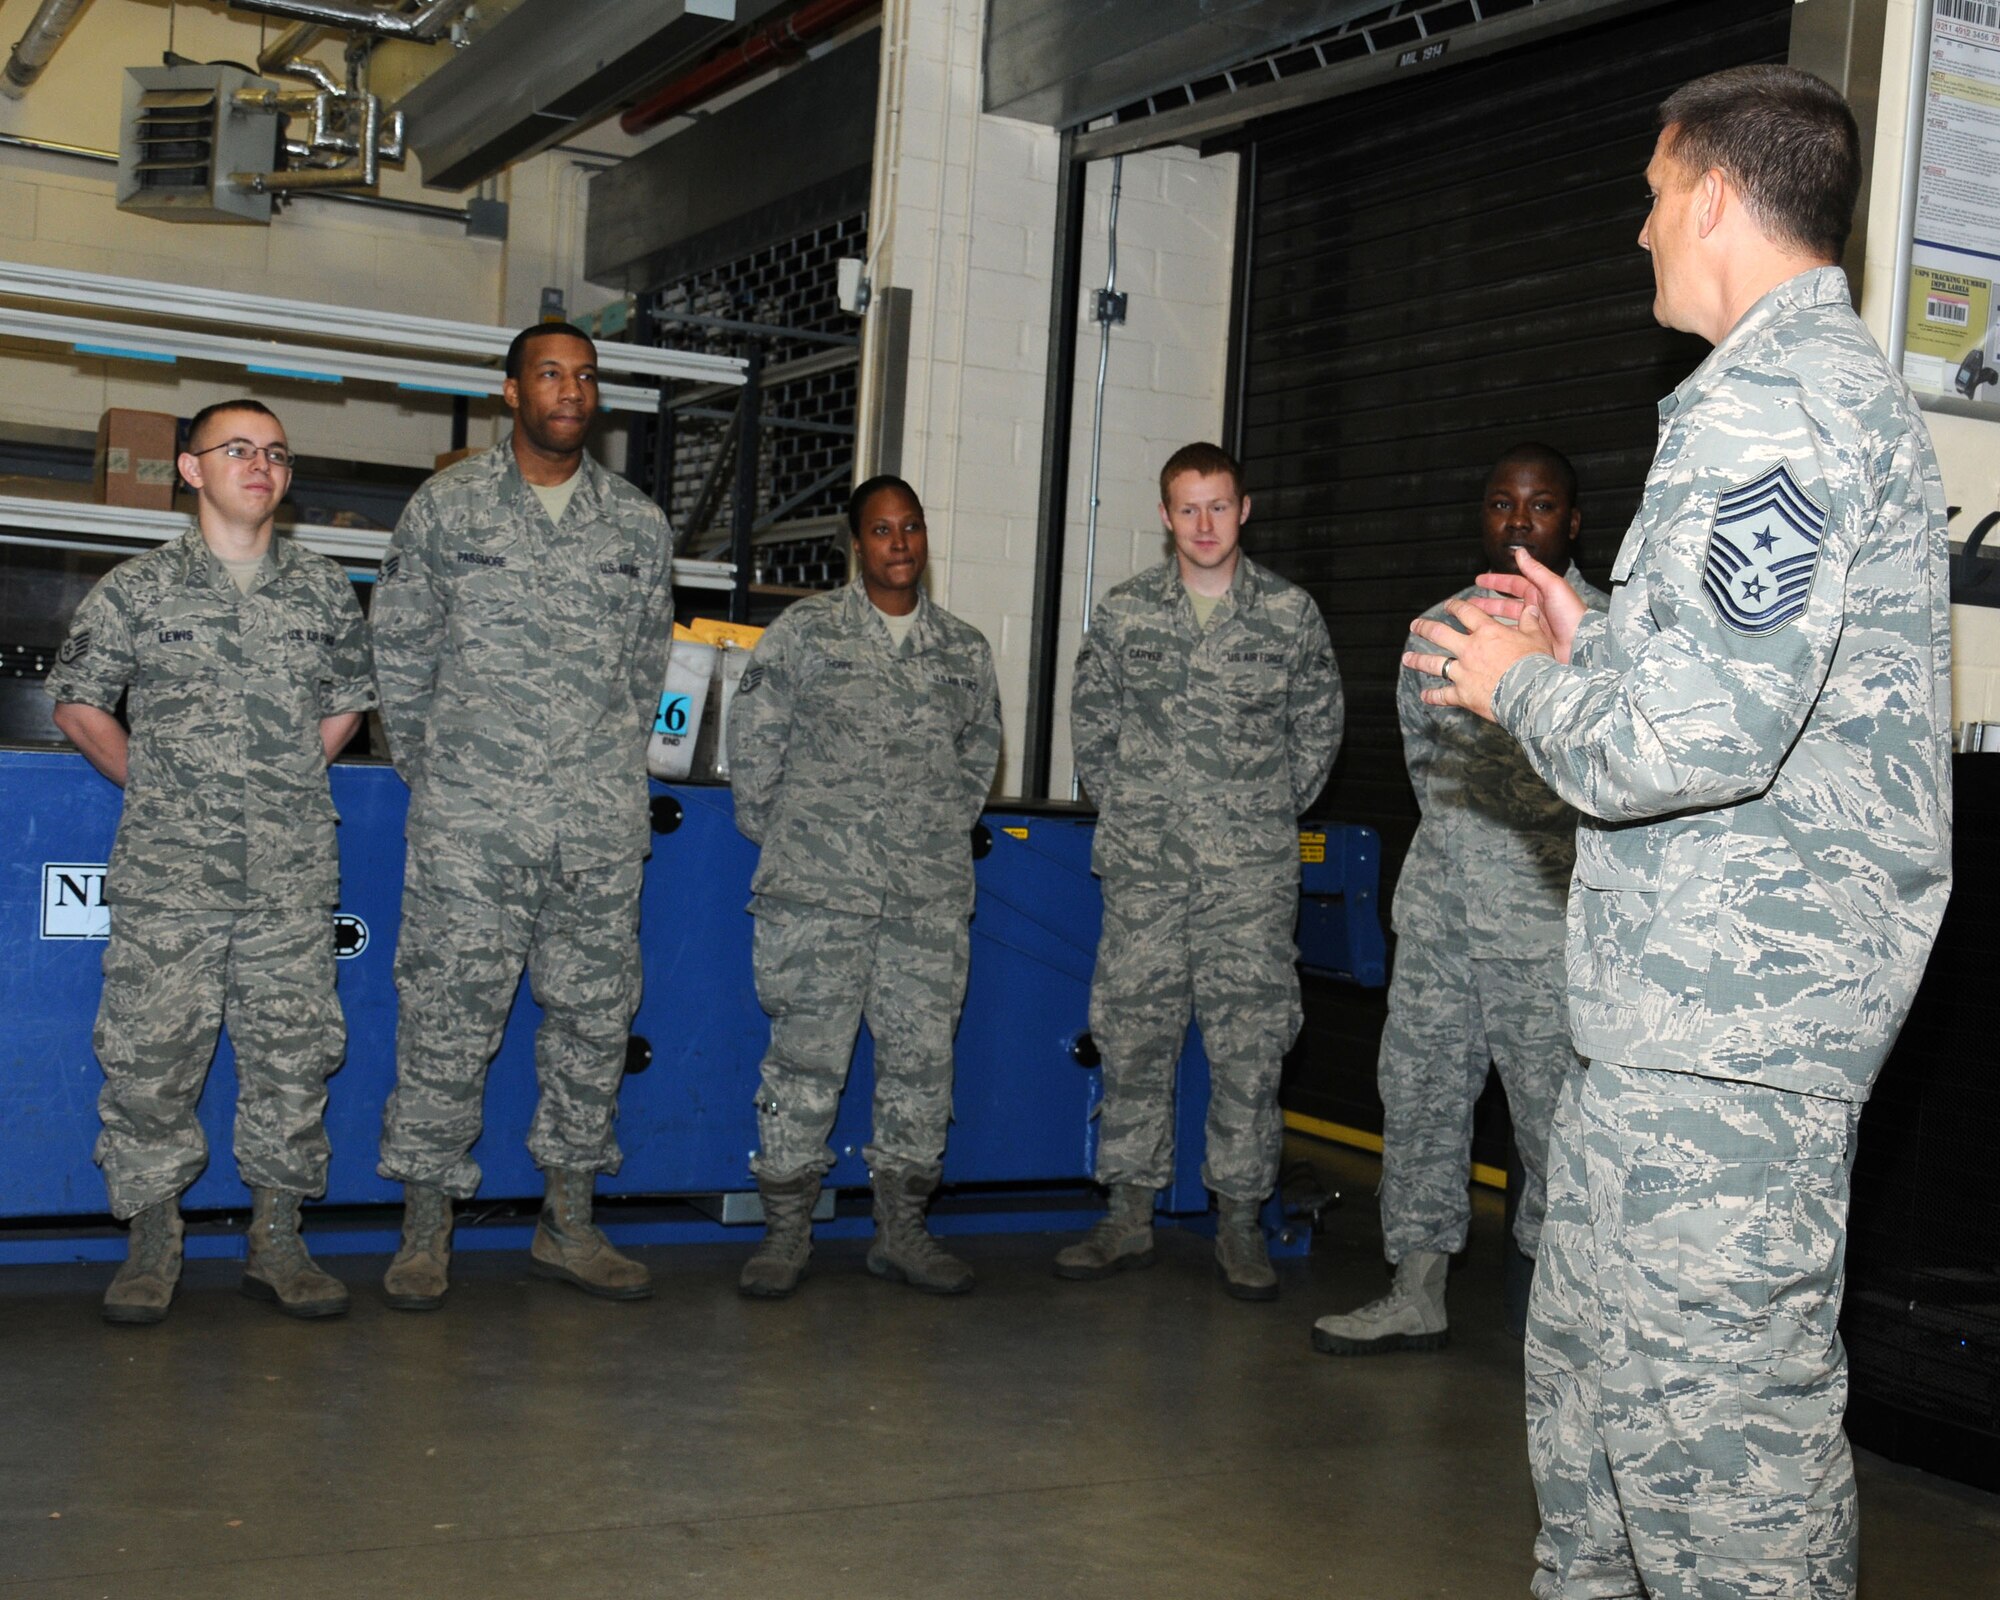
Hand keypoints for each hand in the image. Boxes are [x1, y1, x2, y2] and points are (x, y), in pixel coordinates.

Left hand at [1402, 598, 1557, 722]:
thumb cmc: (1537, 665)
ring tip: (1407, 659)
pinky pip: (1443, 695)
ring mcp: (1463, 672)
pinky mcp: (1462, 694)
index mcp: (1487, 632)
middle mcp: (1470, 649)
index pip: (1466, 613)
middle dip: (1425, 628)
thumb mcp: (1537, 638)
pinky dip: (1432, 697)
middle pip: (1440, 634)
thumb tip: (1530, 608)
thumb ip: (1530, 622)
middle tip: (1415, 626)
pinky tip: (1424, 697)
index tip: (1448, 605)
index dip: (1455, 607)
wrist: (1532, 694)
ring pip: (1434, 664)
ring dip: (1418, 660)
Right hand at [1461, 549, 1583, 663]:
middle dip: (1486, 603)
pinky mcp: (1531, 644)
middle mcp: (1535, 610)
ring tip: (1471, 621)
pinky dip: (1498, 637)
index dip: (1496, 582)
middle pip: (1505, 604)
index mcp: (1540, 594)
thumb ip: (1535, 570)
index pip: (1514, 584)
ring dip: (1489, 620)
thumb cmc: (1572, 616)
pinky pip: (1509, 638)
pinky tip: (1487, 638)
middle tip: (1468, 604)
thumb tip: (1521, 552)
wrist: (1581, 646)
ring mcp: (1532, 627)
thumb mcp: (1553, 587)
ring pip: (1505, 621)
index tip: (1480, 580)